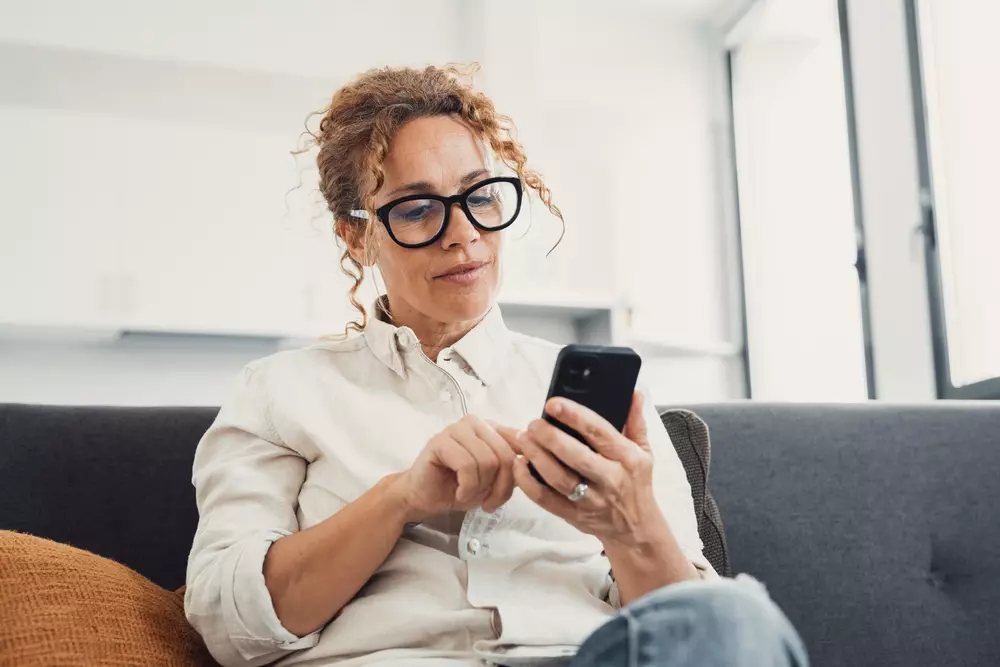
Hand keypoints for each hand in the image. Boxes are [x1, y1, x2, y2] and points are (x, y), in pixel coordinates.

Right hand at [393, 415, 516, 522]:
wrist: (424, 496)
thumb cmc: (458, 487)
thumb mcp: (495, 480)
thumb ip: (513, 468)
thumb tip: (534, 464)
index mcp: (492, 428)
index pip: (520, 445)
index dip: (517, 474)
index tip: (503, 494)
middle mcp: (476, 423)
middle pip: (505, 455)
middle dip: (500, 487)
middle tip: (488, 503)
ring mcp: (457, 429)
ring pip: (487, 461)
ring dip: (480, 488)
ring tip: (468, 495)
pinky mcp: (440, 441)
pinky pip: (467, 466)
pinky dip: (467, 488)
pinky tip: (459, 492)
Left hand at [496, 392, 671, 548]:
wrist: (635, 528)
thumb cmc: (636, 484)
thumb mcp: (644, 451)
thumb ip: (635, 421)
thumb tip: (633, 393)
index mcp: (626, 458)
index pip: (599, 432)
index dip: (574, 416)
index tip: (553, 404)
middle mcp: (609, 479)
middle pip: (575, 456)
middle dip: (550, 437)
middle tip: (533, 424)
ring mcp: (590, 499)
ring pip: (558, 478)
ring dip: (536, 457)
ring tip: (524, 439)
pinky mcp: (574, 515)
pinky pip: (546, 499)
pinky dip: (528, 482)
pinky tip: (520, 465)